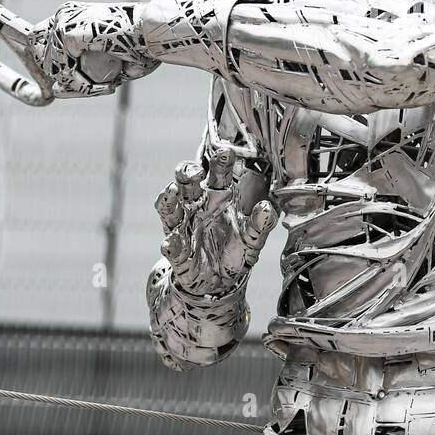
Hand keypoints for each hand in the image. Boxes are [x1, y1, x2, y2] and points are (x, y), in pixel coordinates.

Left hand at [29, 2, 158, 97]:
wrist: (157, 31)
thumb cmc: (142, 45)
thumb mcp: (108, 61)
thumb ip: (82, 74)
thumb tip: (55, 91)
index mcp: (72, 14)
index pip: (40, 38)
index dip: (46, 61)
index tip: (62, 80)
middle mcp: (64, 14)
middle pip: (36, 49)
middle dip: (56, 72)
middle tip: (88, 85)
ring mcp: (63, 22)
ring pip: (50, 66)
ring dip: (75, 84)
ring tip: (104, 86)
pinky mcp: (68, 34)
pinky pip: (63, 71)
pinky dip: (81, 85)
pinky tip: (104, 85)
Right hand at [156, 145, 275, 297]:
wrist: (221, 282)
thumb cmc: (235, 250)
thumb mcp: (253, 238)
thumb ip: (260, 223)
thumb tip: (267, 207)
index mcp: (218, 198)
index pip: (217, 174)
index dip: (220, 162)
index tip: (225, 152)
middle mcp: (197, 207)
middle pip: (186, 183)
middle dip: (187, 173)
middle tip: (195, 171)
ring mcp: (184, 228)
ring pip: (170, 209)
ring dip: (167, 200)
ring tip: (170, 192)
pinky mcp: (178, 253)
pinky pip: (173, 247)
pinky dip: (171, 245)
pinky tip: (170, 243)